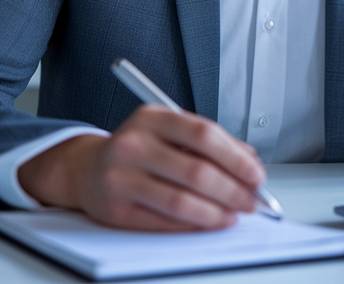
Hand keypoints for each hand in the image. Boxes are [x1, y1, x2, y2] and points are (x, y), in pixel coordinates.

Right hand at [18, 105, 265, 230]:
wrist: (87, 170)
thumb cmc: (138, 150)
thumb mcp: (169, 132)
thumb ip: (209, 142)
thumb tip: (249, 163)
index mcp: (152, 118)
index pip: (203, 135)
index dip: (236, 158)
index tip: (256, 175)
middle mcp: (133, 144)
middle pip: (196, 171)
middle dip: (232, 190)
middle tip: (250, 201)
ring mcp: (120, 177)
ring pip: (181, 201)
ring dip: (216, 212)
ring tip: (233, 215)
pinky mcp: (115, 209)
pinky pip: (164, 222)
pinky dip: (193, 225)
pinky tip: (208, 222)